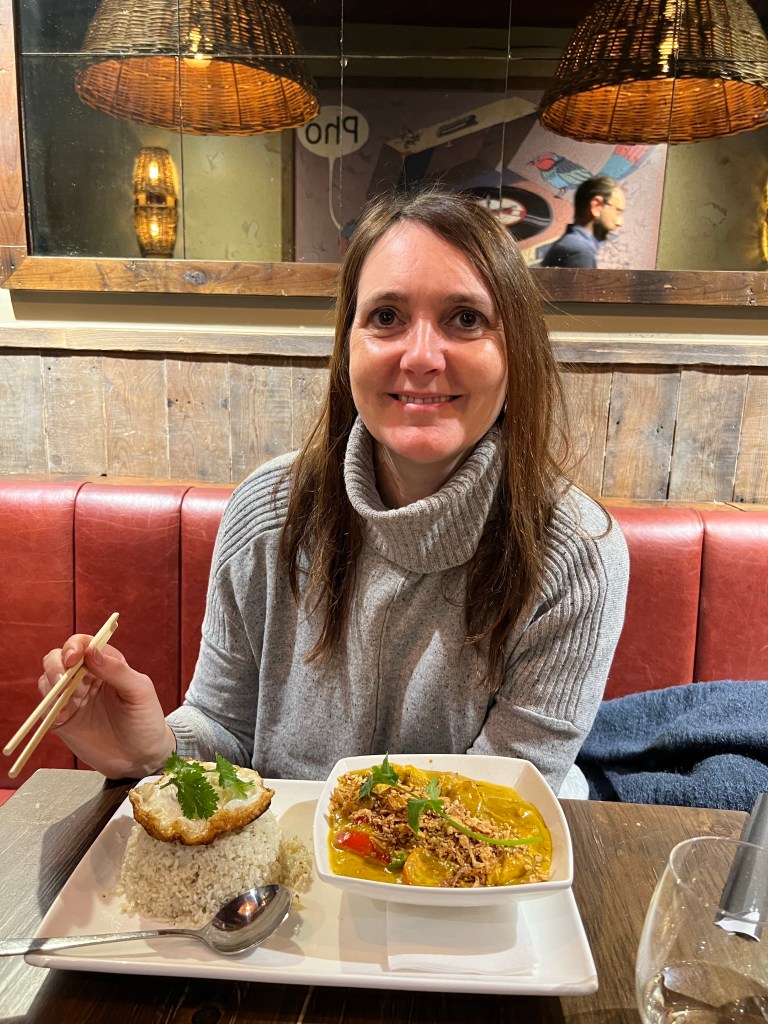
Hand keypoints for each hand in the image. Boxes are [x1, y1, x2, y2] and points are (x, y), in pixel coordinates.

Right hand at [39, 636, 174, 779]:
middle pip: (58, 658)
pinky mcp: (62, 720)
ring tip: (67, 700)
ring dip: (51, 684)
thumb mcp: (139, 691)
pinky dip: (48, 707)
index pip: (83, 644)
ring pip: (47, 679)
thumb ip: (117, 670)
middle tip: (63, 679)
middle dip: (56, 664)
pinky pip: (45, 707)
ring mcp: (72, 698)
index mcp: (107, 664)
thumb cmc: (146, 720)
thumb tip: (91, 650)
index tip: (75, 658)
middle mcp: (86, 678)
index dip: (75, 646)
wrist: (141, 758)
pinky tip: (62, 716)